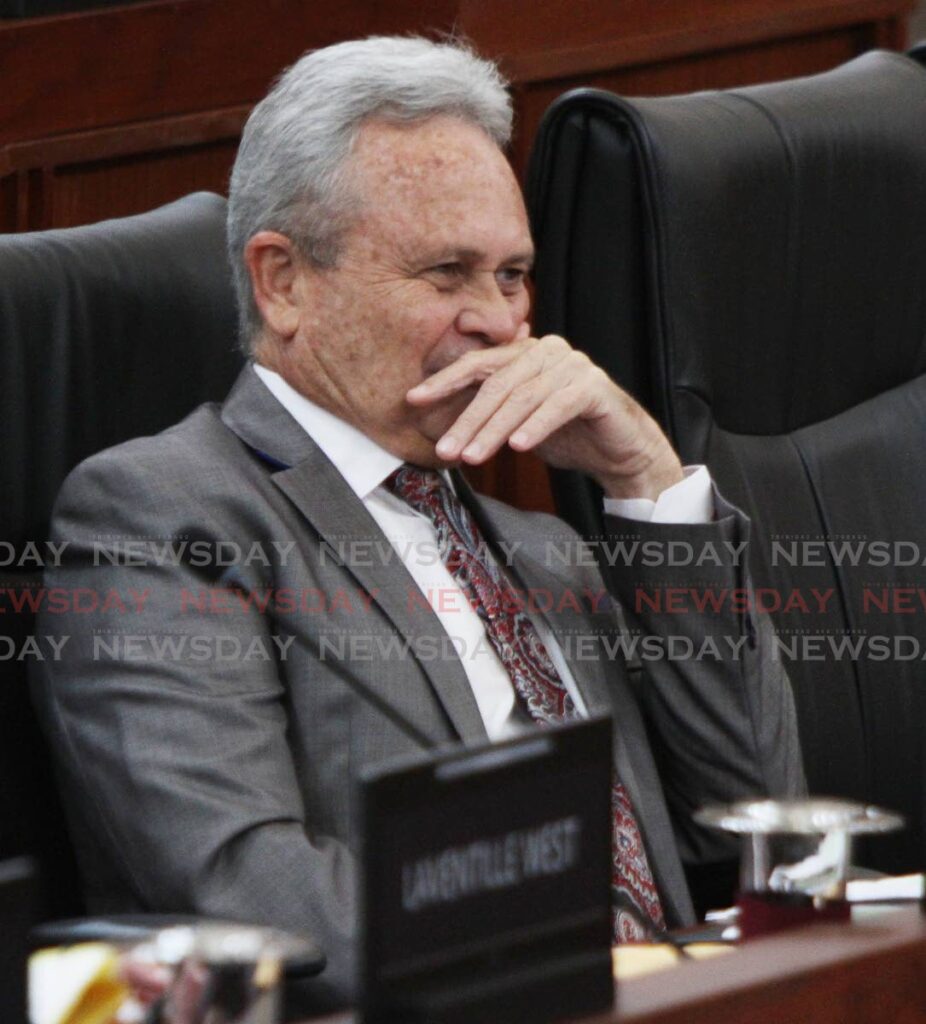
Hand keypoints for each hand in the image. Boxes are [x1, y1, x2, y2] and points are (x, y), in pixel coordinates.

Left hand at [406, 332, 682, 500]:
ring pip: (522, 398)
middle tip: (446, 450)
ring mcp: (573, 366)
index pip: (478, 364)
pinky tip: (518, 447)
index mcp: (525, 353)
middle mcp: (547, 351)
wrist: (619, 451)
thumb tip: (436, 421)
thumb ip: (487, 412)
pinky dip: (536, 426)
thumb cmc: (566, 434)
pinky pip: (558, 406)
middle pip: (497, 384)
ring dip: (493, 430)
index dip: (444, 381)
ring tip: (473, 457)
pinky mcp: (594, 387)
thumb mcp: (517, 422)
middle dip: (467, 420)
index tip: (413, 400)